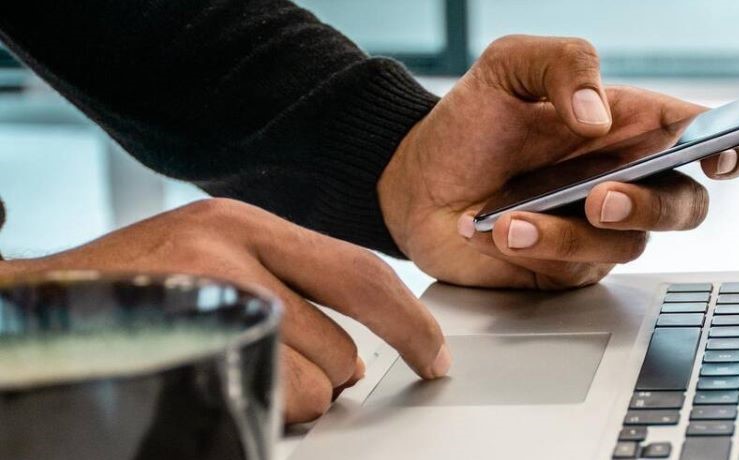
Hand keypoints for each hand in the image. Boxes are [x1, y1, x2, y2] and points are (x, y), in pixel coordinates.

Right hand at [0, 199, 448, 422]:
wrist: (34, 306)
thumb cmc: (132, 287)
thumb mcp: (210, 255)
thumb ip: (286, 282)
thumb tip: (363, 348)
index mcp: (245, 224)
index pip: (362, 274)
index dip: (411, 323)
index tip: (434, 356)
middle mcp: (228, 251)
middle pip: (341, 345)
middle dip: (329, 378)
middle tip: (283, 371)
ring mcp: (202, 297)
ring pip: (309, 384)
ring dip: (289, 400)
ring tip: (235, 375)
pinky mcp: (180, 340)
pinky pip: (263, 402)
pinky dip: (258, 411)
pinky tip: (221, 388)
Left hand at [380, 35, 738, 288]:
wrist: (412, 181)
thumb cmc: (470, 122)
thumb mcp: (509, 66)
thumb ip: (564, 63)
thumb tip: (600, 112)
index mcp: (630, 126)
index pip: (703, 137)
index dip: (731, 149)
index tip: (719, 157)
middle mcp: (626, 179)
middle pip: (687, 205)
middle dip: (652, 205)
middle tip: (601, 196)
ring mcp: (599, 229)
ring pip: (629, 244)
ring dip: (572, 232)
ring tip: (513, 215)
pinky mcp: (568, 267)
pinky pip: (578, 268)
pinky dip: (539, 249)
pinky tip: (500, 229)